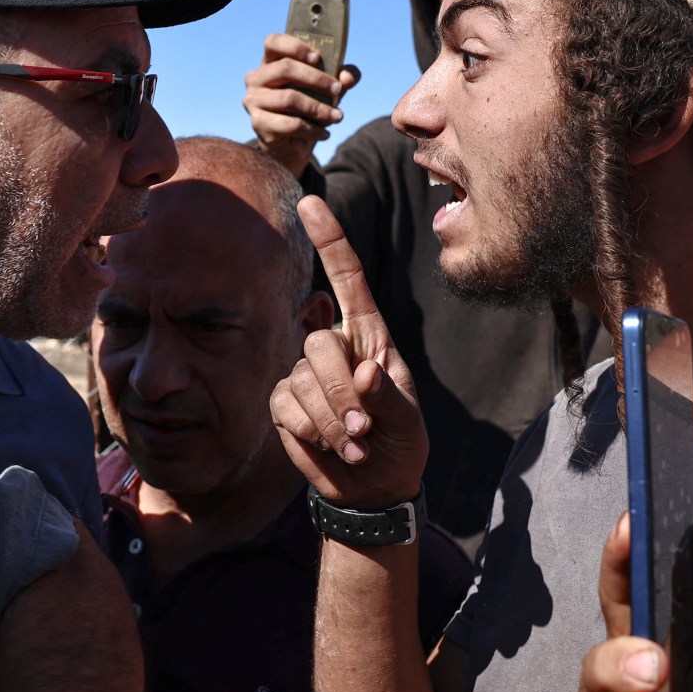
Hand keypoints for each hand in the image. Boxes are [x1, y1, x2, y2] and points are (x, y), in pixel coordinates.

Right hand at [243, 33, 360, 174]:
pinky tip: (325, 133)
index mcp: (271, 62)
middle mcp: (257, 78)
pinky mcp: (258, 123)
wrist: (293, 144)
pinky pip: (289, 123)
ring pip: (289, 98)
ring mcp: (254, 101)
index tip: (317, 57)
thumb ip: (342, 78)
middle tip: (337, 88)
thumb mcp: (328, 89)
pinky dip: (312, 129)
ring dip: (318, 108)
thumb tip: (349, 77)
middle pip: (284, 68)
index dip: (294, 46)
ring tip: (338, 116)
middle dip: (316, 78)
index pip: (273, 42)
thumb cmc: (309, 107)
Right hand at [270, 196, 427, 510]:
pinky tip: (332, 449)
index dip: (330, 240)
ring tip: (355, 445)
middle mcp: (335, 347)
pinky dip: (311, 432)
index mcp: (371, 337)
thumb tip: (363, 373)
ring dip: (331, 421)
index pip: (348, 279)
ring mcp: (305, 374)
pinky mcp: (285, 403)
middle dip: (340, 392)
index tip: (310, 202)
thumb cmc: (399, 445)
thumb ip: (387, 398)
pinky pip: (285, 406)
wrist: (373, 489)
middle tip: (364, 430)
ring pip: (301, 378)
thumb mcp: (407, 424)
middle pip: (318, 343)